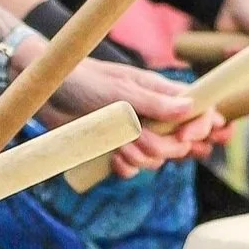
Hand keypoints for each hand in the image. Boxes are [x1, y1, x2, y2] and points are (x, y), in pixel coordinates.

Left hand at [45, 55, 224, 173]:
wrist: (46, 92)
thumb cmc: (82, 79)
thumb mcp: (117, 89)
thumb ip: (153, 102)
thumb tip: (189, 107)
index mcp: (161, 93)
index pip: (201, 110)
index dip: (203, 127)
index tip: (186, 138)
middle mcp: (154, 115)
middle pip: (184, 143)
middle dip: (168, 149)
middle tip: (144, 141)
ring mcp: (137, 133)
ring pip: (159, 159)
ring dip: (142, 159)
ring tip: (121, 146)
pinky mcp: (118, 149)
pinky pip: (135, 169)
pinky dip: (126, 168)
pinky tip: (113, 158)